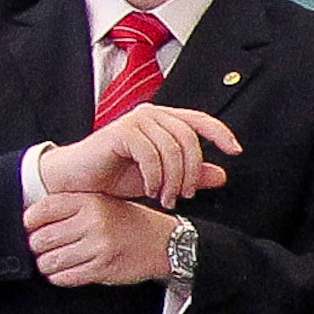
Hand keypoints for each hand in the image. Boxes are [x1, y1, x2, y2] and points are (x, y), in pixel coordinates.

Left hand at [24, 192, 179, 286]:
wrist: (164, 243)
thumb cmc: (131, 223)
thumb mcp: (103, 202)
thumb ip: (73, 208)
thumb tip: (34, 221)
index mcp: (89, 201)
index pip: (42, 210)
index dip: (29, 222)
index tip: (30, 229)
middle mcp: (93, 222)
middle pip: (42, 238)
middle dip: (37, 247)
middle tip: (42, 249)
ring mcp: (98, 246)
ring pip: (51, 261)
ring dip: (46, 265)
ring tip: (51, 263)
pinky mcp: (103, 268)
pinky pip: (66, 277)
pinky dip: (59, 277)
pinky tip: (63, 273)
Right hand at [37, 105, 241, 206]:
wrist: (77, 182)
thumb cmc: (114, 178)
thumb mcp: (160, 180)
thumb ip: (190, 175)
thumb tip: (223, 175)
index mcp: (163, 121)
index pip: (200, 121)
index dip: (221, 133)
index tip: (236, 151)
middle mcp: (152, 114)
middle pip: (189, 139)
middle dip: (192, 172)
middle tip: (184, 196)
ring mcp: (136, 121)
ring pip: (172, 149)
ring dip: (173, 180)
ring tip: (165, 199)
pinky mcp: (122, 132)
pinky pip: (151, 155)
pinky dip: (155, 177)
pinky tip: (149, 191)